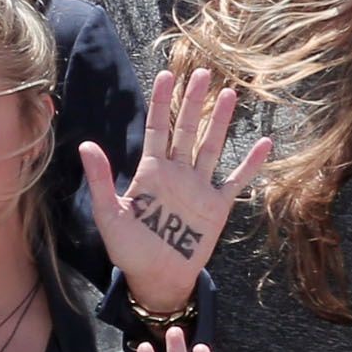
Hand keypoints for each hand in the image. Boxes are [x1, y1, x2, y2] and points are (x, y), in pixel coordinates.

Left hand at [82, 66, 269, 316]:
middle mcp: (176, 174)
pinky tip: (265, 144)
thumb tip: (86, 145)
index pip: (156, 128)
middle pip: (187, 129)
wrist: (157, 278)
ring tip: (229, 93)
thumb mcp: (110, 215)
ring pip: (211, 146)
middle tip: (203, 72)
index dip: (162, 102)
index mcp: (150, 172)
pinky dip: (250, 163)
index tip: (167, 75)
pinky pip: (236, 180)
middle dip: (193, 102)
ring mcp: (199, 187)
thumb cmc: (128, 250)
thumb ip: (102, 179)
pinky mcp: (217, 206)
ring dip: (220, 121)